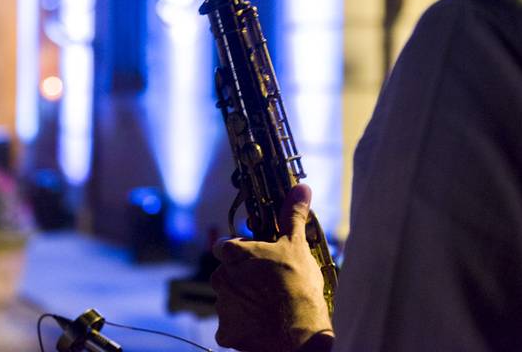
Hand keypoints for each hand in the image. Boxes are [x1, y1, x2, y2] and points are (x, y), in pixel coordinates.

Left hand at [210, 184, 333, 351]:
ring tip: (270, 306)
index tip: (256, 257)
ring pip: (229, 300)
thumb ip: (292, 216)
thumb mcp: (297, 245)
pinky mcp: (226, 332)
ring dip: (243, 302)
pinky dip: (243, 326)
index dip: (240, 251)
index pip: (225, 246)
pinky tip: (263, 325)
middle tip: (269, 283)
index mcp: (233, 254)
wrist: (301, 334)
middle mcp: (220, 278)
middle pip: (226, 273)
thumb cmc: (298, 286)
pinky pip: (231, 326)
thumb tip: (300, 189)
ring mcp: (222, 307)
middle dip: (242, 278)